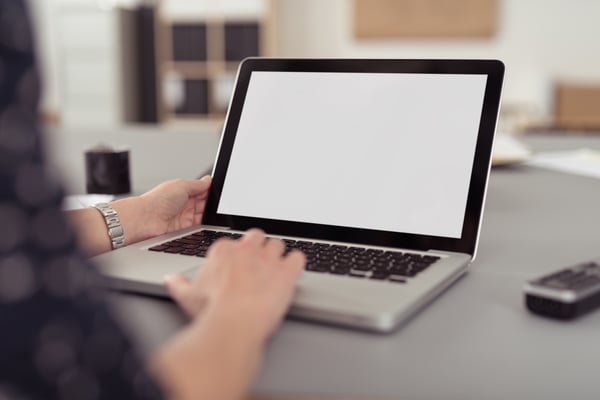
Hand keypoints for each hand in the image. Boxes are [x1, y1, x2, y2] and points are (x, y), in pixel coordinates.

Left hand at [140, 175, 210, 238]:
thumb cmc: (157, 201)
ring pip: (203, 215)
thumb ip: (197, 184)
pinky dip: (203, 225)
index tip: (218, 192)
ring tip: (209, 213)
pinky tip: (205, 222)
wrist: (146, 220)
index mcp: (182, 190)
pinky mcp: (184, 229)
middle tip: (215, 204)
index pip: (201, 190)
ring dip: (207, 214)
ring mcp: (184, 216)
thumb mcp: (181, 185)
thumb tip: (208, 180)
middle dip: (210, 204)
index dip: (210, 191)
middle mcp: (183, 203)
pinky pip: (198, 227)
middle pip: (204, 203)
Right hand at [165, 229, 304, 343]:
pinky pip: (298, 258)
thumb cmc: (212, 311)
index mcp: (223, 251)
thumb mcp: (188, 296)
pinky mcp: (288, 271)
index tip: (237, 267)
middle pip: (257, 236)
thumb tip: (172, 280)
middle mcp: (247, 249)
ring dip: (278, 256)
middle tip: (258, 266)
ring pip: (278, 244)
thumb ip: (179, 284)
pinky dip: (296, 265)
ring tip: (275, 272)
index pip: (233, 243)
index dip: (237, 255)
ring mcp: (269, 258)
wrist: (235, 323)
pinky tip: (292, 274)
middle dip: (259, 248)